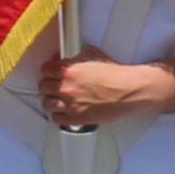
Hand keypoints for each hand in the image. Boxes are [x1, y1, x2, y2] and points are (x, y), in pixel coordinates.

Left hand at [34, 52, 174, 130]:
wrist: (131, 90)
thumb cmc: (117, 74)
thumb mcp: (94, 55)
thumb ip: (76, 57)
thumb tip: (68, 59)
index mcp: (69, 70)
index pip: (45, 69)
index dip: (48, 70)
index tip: (50, 72)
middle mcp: (66, 88)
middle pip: (43, 87)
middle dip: (47, 84)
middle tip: (52, 85)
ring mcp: (71, 104)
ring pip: (46, 103)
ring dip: (49, 100)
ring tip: (54, 99)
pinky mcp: (78, 118)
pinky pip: (56, 119)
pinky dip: (56, 115)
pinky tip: (60, 111)